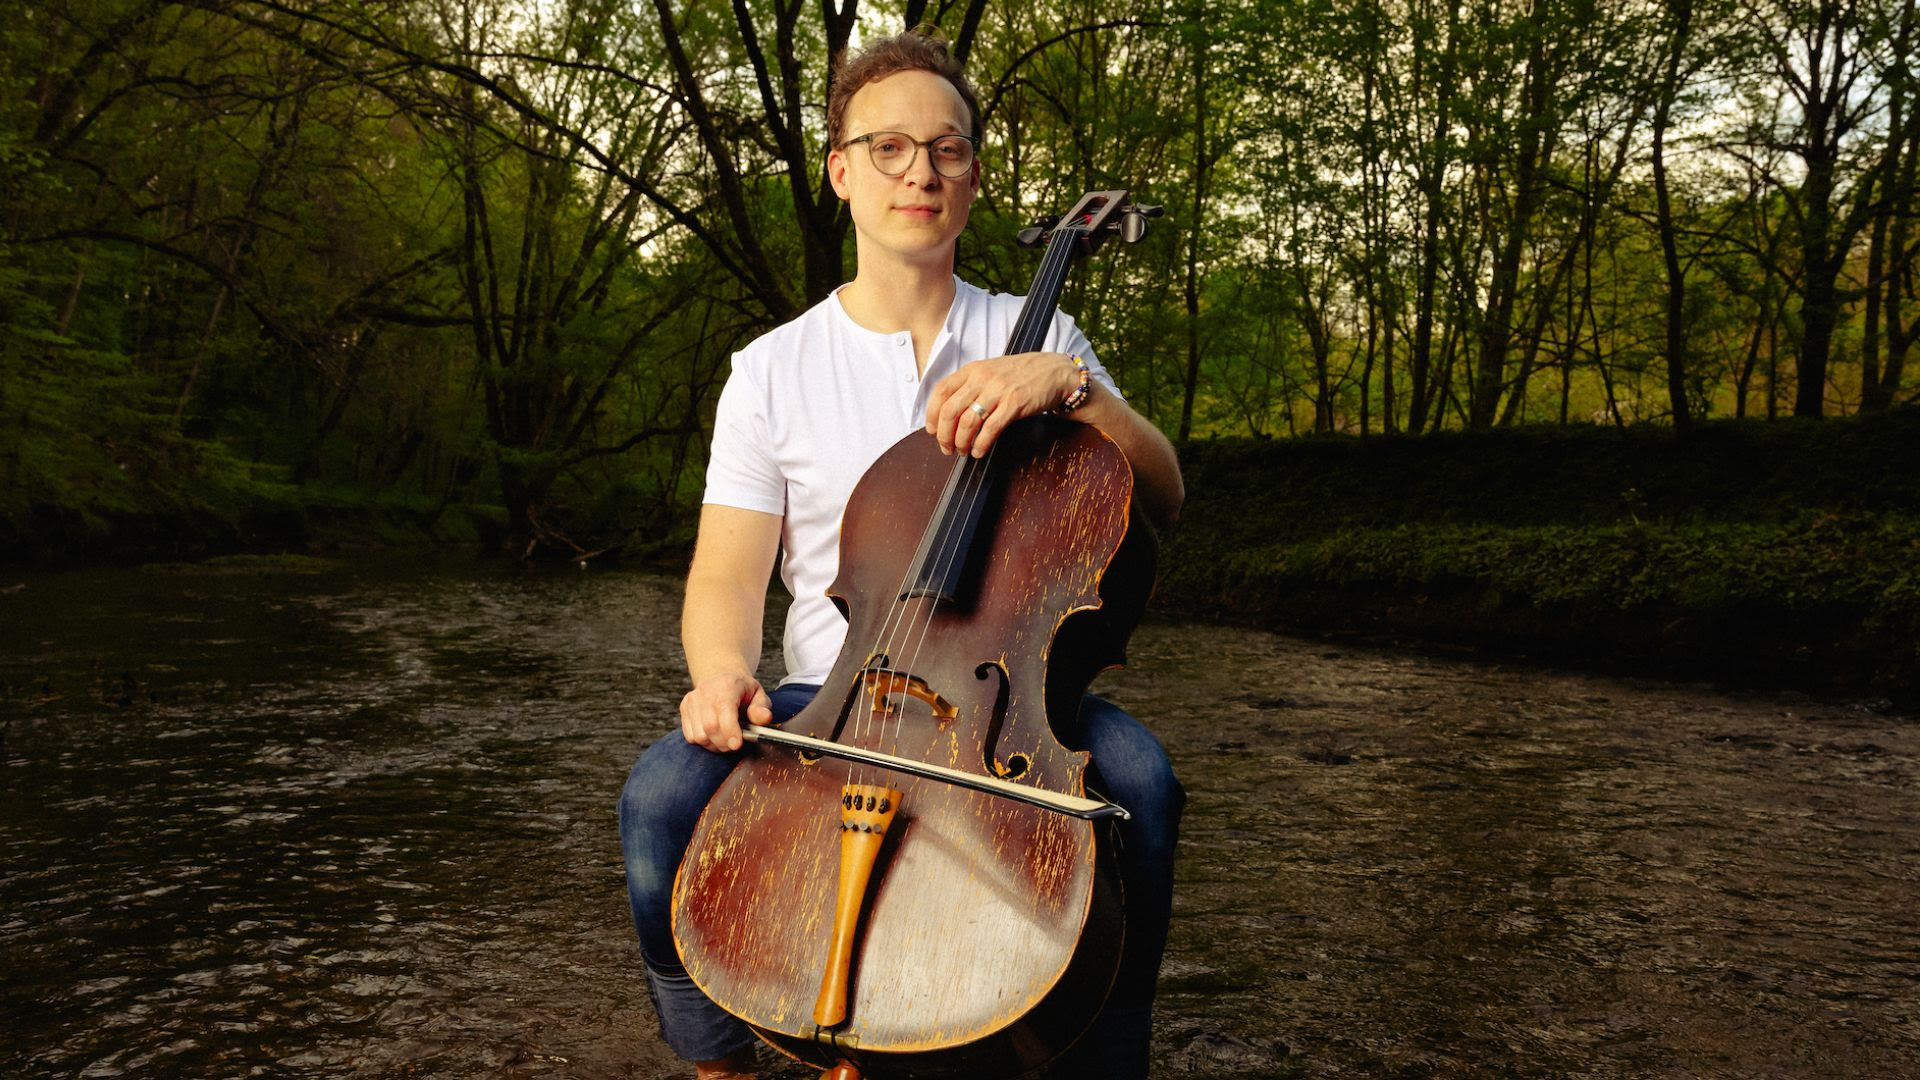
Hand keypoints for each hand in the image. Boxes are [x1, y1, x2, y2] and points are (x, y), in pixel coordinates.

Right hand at [680, 672, 772, 751]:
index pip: (724, 709)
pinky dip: (704, 742)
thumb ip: (761, 708)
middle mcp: (705, 692)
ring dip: (714, 744)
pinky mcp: (684, 708)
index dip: (730, 731)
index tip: (737, 744)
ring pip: (699, 735)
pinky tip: (714, 735)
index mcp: (726, 686)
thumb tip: (764, 718)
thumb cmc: (741, 689)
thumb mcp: (758, 694)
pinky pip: (691, 736)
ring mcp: (692, 700)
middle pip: (710, 727)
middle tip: (735, 744)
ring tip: (725, 739)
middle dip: (724, 743)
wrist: (721, 677)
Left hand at [925, 352, 1081, 457]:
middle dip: (945, 435)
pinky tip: (979, 451)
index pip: (941, 391)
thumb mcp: (990, 371)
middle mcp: (983, 377)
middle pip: (951, 410)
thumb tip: (947, 413)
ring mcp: (999, 390)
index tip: (932, 431)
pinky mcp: (1015, 403)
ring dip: (961, 442)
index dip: (932, 414)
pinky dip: (981, 444)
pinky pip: (991, 428)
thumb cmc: (1020, 375)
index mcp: (972, 369)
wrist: (1053, 371)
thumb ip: (969, 386)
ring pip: (968, 421)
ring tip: (963, 451)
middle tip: (947, 448)